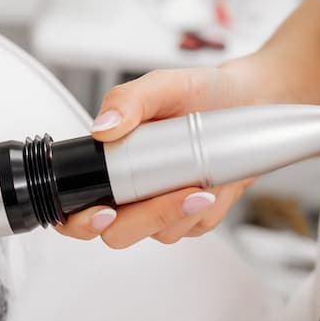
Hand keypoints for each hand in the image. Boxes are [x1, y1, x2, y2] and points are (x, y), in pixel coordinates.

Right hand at [55, 67, 256, 247]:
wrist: (247, 99)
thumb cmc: (200, 92)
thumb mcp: (161, 86)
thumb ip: (126, 100)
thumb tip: (103, 127)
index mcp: (107, 165)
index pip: (72, 210)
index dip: (79, 221)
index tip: (104, 211)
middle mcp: (128, 193)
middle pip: (117, 233)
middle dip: (147, 218)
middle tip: (176, 193)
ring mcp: (159, 209)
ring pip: (159, 234)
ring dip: (180, 212)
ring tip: (200, 180)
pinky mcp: (191, 217)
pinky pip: (192, 229)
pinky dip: (205, 210)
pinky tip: (212, 184)